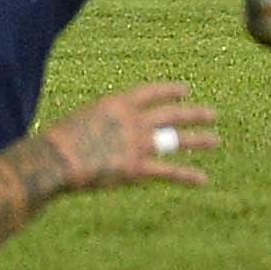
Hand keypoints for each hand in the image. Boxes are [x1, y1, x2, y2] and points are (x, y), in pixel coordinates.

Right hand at [46, 82, 217, 190]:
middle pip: (171, 114)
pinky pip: (168, 172)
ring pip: (176, 139)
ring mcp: (138, 143)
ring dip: (197, 140)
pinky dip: (186, 176)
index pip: (152, 92)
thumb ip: (98, 125)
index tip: (185, 90)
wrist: (55, 159)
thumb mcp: (80, 122)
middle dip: (193, 114)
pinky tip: (202, 179)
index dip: (170, 91)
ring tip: (215, 141)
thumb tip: (98, 131)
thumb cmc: (55, 143)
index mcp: (118, 103)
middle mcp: (134, 120)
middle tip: (212, 114)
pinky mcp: (137, 168)